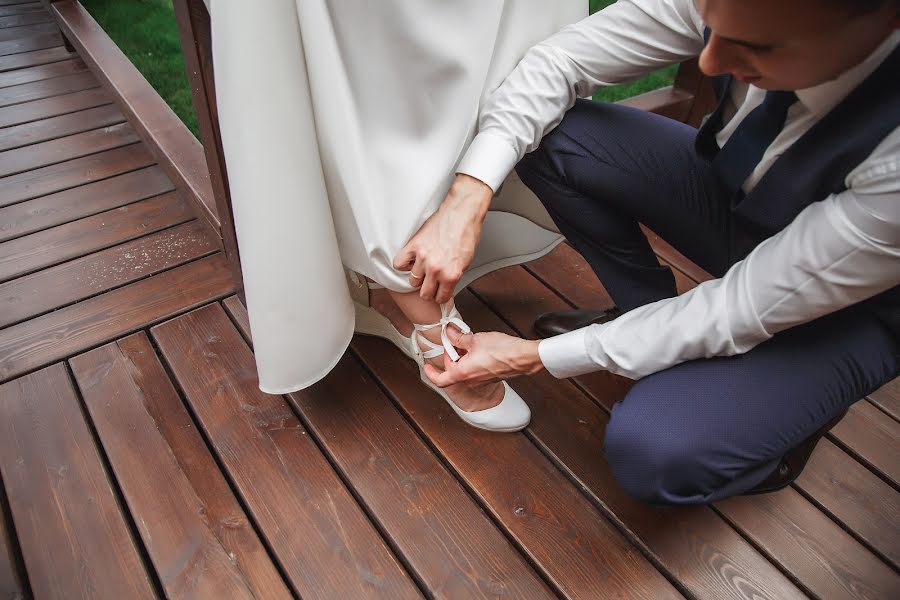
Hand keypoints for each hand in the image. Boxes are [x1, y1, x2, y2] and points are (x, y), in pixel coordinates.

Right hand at [394, 174, 492, 302]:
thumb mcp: (466, 263)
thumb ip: (453, 278)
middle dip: (429, 290)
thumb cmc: (466, 234)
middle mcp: (436, 269)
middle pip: (424, 294)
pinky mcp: (414, 246)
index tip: (440, 293)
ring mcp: (423, 258)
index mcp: (451, 275)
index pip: (440, 298)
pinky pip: (399, 264)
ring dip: (418, 276)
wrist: (462, 214)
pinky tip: (412, 261)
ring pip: (413, 280)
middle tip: (432, 283)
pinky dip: (404, 264)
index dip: (441, 296)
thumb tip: (446, 288)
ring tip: (424, 268)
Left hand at [423, 325, 543, 386]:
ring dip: (462, 357)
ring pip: (464, 370)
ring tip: (468, 342)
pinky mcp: (490, 377)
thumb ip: (459, 338)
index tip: (427, 365)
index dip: (431, 372)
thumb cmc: (503, 351)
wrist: (523, 357)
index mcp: (462, 373)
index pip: (440, 379)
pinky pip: (475, 370)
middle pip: (452, 371)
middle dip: (451, 355)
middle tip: (454, 341)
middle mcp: (470, 380)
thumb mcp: (475, 339)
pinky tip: (478, 347)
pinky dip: (472, 360)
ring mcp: (481, 380)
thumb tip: (450, 334)